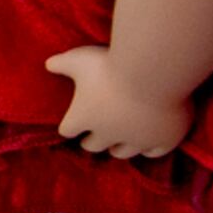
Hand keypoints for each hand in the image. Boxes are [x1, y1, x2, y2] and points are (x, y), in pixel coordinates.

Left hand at [45, 44, 196, 157]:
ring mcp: (137, 139)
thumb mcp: (79, 59)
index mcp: (83, 118)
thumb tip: (48, 64)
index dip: (69, 126)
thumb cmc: (110, 66)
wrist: (153, 74)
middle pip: (93, 146)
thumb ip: (61, 63)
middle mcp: (107, 134)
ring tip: (117, 145)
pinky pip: (154, 152)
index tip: (72, 123)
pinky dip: (150, 149)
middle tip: (93, 138)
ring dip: (118, 148)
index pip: (67, 130)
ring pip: (122, 153)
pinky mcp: (164, 139)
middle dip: (92, 142)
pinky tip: (148, 146)